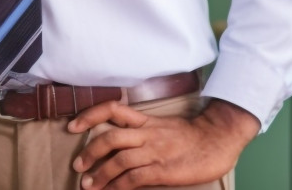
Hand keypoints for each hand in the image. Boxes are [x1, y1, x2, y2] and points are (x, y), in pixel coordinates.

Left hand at [67, 98, 258, 189]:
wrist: (219, 140)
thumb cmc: (193, 136)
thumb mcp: (164, 127)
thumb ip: (144, 132)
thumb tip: (121, 145)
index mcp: (146, 120)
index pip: (112, 109)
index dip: (89, 115)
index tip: (72, 126)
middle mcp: (147, 133)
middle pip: (109, 138)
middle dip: (89, 152)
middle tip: (78, 167)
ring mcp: (154, 151)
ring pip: (118, 160)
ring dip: (100, 174)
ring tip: (89, 185)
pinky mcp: (163, 170)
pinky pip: (134, 178)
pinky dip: (118, 187)